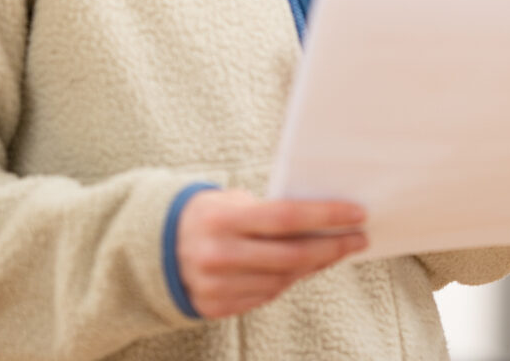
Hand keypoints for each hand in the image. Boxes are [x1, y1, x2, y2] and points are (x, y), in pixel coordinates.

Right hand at [174, 188, 367, 318]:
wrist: (150, 250)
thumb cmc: (204, 216)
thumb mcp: (227, 201)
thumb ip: (266, 210)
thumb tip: (320, 218)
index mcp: (221, 219)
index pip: (286, 217)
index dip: (326, 216)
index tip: (357, 213)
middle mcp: (218, 255)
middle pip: (291, 255)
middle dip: (332, 247)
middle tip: (359, 238)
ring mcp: (215, 286)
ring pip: (282, 280)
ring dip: (314, 266)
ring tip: (332, 251)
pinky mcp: (214, 308)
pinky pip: (265, 297)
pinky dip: (288, 282)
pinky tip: (302, 268)